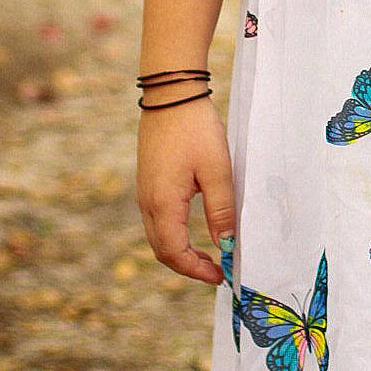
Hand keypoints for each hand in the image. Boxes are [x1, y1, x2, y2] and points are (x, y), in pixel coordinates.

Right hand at [136, 96, 234, 283]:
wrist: (171, 94)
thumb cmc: (195, 129)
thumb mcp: (216, 170)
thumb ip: (221, 210)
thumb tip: (226, 244)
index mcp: (162, 203)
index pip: (174, 253)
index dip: (196, 271)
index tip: (220, 276)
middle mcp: (147, 202)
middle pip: (162, 250)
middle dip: (188, 266)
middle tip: (217, 271)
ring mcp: (145, 191)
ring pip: (158, 236)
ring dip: (181, 251)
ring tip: (209, 256)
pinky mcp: (149, 181)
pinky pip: (157, 219)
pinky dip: (174, 234)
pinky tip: (194, 230)